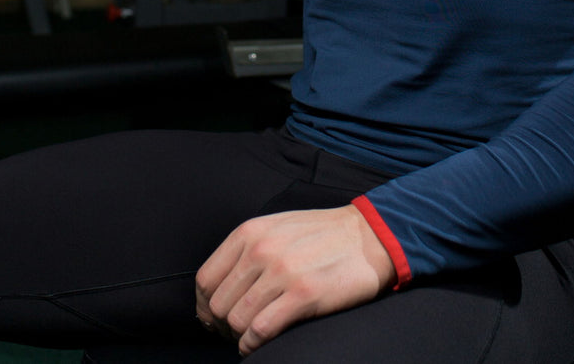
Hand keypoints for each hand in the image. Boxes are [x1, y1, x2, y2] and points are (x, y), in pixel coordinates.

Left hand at [195, 204, 395, 355]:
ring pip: (236, 319)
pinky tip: (257, 345)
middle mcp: (261, 250)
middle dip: (221, 326)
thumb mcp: (276, 228)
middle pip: (218, 303)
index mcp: (250, 233)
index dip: (204, 306)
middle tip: (234, 333)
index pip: (205, 279)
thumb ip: (247, 250)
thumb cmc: (322, 235)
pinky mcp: (303, 295)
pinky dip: (252, 344)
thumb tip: (219, 288)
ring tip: (248, 338)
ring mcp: (282, 273)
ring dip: (238, 336)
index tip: (213, 319)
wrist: (369, 236)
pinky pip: (260, 330)